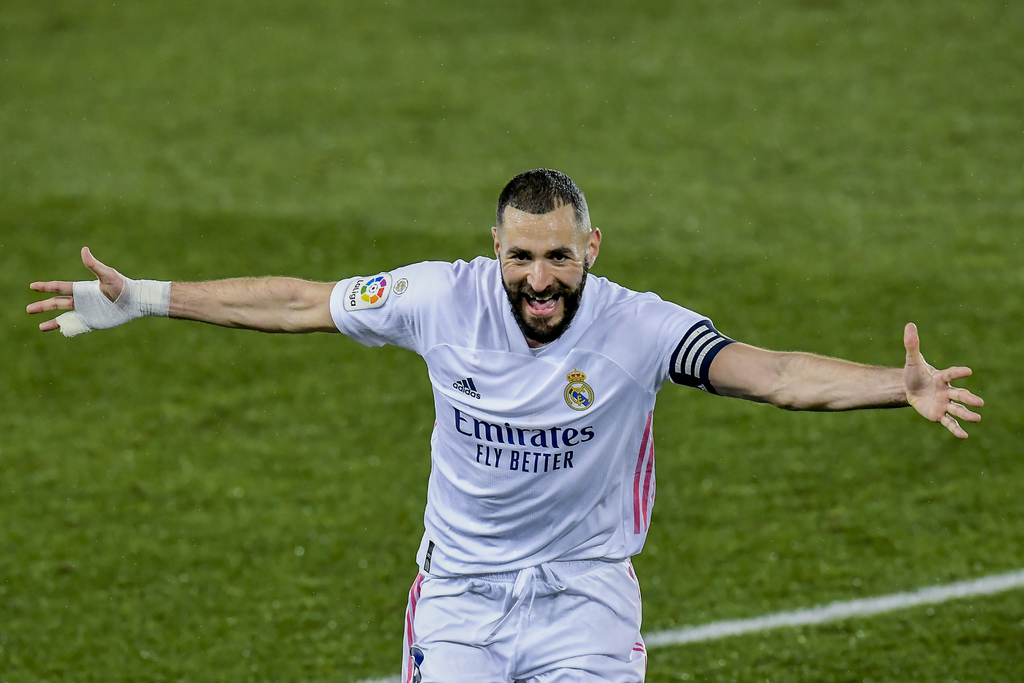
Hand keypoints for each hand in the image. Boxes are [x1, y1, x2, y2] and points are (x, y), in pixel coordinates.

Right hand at [27, 247, 124, 331]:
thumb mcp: (107, 275)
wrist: (135, 301)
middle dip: (42, 306)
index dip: (45, 287)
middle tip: (28, 309)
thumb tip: (84, 249)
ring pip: (64, 317)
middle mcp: (81, 301)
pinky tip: (58, 332)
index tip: (32, 286)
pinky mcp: (93, 322)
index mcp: (82, 289)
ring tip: (39, 327)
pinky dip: (66, 329)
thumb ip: (94, 265)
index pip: (59, 287)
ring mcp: (86, 312)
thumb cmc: (123, 286)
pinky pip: (76, 327)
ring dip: (51, 321)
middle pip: (57, 303)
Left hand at [903, 322, 982, 438]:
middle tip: (979, 402)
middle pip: (959, 394)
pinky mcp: (939, 415)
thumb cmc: (914, 374)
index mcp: (941, 377)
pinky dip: (956, 429)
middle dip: (969, 398)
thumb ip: (912, 345)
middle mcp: (946, 391)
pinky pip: (949, 423)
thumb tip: (909, 325)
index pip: (951, 374)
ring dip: (967, 414)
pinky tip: (964, 436)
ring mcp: (944, 404)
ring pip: (957, 409)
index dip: (958, 372)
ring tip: (977, 418)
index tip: (968, 371)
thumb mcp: (912, 361)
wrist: (909, 389)